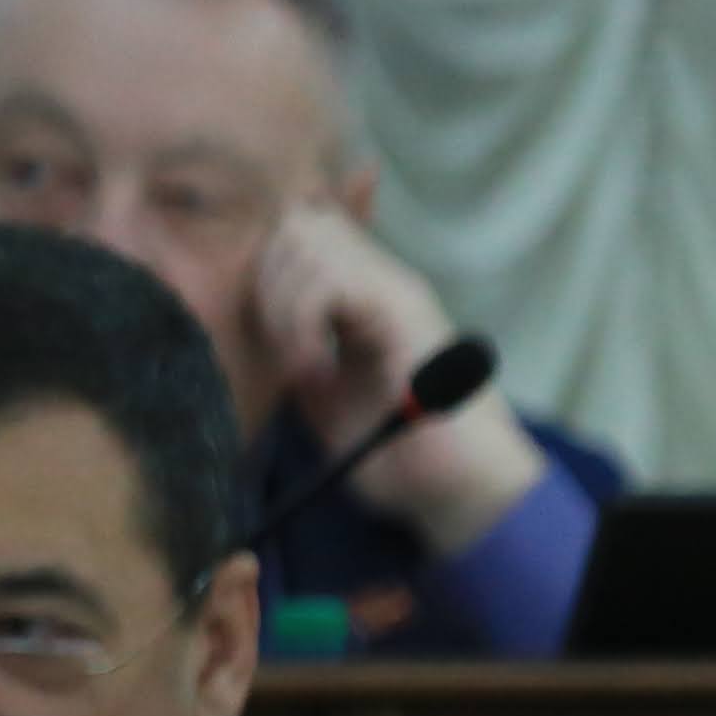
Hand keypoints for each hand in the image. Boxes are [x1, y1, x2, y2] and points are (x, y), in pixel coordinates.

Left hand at [249, 203, 542, 554]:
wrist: (462, 493)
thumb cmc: (403, 459)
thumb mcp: (328, 398)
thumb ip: (298, 354)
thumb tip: (253, 330)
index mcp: (369, 300)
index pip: (304, 232)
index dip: (269, 268)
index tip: (269, 337)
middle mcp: (386, 283)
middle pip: (299, 223)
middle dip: (268, 280)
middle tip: (281, 348)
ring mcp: (398, 291)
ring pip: (306, 238)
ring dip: (284, 303)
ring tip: (302, 365)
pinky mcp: (404, 310)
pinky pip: (327, 279)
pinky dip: (303, 322)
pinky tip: (316, 371)